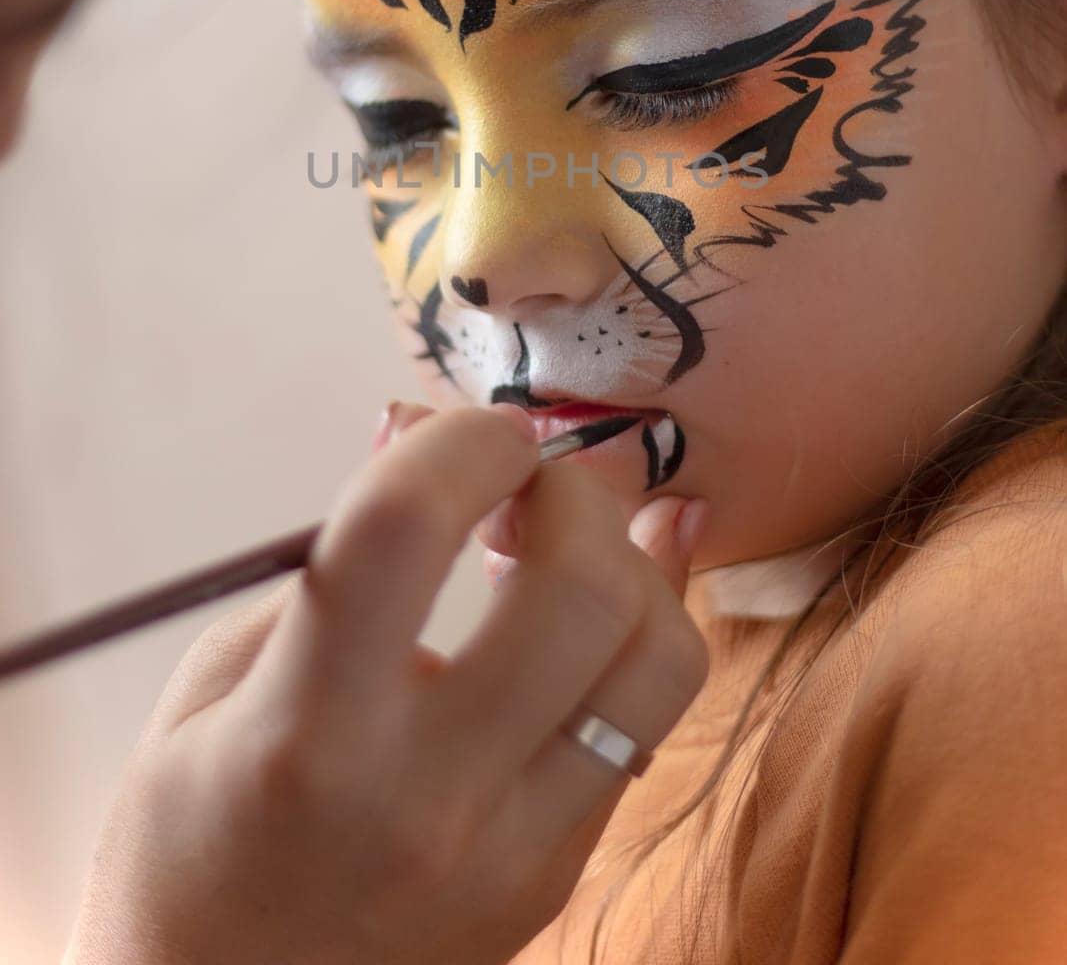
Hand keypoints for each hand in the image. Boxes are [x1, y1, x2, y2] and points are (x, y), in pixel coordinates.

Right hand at [67, 402, 709, 964]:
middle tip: (525, 482)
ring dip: (632, 566)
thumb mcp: (212, 687)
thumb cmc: (186, 844)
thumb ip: (330, 564)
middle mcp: (426, 795)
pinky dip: (635, 638)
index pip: (409, 530)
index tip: (471, 428)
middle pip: (582, 590)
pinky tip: (593, 603)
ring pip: (660, 661)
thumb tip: (416, 430)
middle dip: (571, 491)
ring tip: (562, 551)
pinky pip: (644, 727)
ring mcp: (513, 852)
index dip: (458, 440)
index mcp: (305, 733)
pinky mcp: (560, 879)